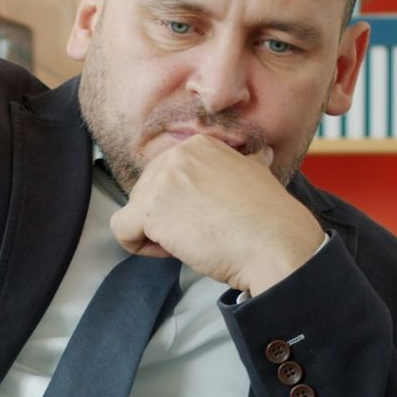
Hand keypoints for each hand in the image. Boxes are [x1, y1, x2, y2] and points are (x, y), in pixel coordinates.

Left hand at [109, 134, 324, 295]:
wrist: (274, 243)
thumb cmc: (269, 219)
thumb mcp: (257, 175)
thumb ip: (244, 164)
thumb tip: (258, 157)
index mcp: (199, 146)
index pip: (165, 176)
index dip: (181, 204)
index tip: (206, 216)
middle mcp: (177, 155)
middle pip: (145, 193)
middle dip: (166, 218)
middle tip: (199, 233)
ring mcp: (161, 180)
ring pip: (134, 212)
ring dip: (156, 234)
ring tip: (191, 241)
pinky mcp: (150, 209)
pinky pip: (121, 230)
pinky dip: (139, 247)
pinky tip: (171, 250)